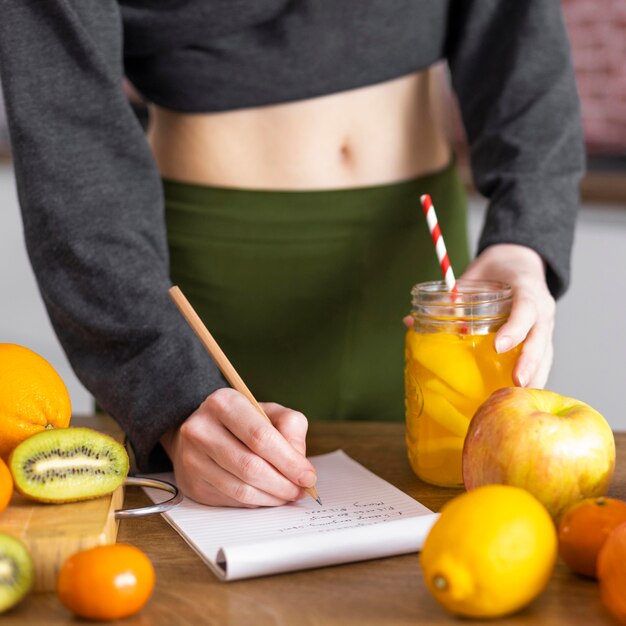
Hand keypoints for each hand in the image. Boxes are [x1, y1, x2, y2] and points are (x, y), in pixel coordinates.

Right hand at [160, 388, 316, 506]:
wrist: (200, 429)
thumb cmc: (241, 421)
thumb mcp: (268, 411)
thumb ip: (291, 427)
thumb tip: (299, 462)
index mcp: (224, 403)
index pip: (260, 437)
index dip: (288, 461)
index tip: (308, 476)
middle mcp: (202, 429)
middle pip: (250, 466)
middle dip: (283, 483)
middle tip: (300, 490)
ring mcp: (192, 459)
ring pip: (240, 489)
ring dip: (271, 497)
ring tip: (287, 494)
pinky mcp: (192, 483)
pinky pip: (231, 500)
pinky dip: (256, 502)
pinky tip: (267, 495)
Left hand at [460, 243, 554, 387]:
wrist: (519, 261)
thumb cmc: (494, 271)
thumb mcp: (473, 277)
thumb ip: (448, 298)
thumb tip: (409, 322)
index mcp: (527, 287)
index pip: (526, 307)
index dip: (514, 328)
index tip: (499, 347)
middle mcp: (543, 308)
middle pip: (540, 337)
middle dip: (529, 362)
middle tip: (515, 382)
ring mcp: (546, 324)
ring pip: (546, 353)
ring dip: (534, 375)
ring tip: (518, 396)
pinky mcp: (543, 338)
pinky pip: (543, 359)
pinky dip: (534, 376)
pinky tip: (520, 395)